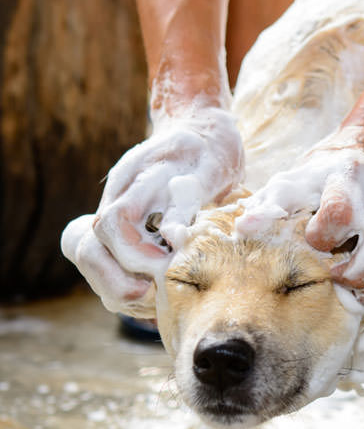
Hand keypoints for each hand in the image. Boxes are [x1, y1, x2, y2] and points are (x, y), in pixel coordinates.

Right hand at [62, 106, 243, 313]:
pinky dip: (124, 285)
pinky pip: (103, 262)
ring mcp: (112, 208)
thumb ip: (188, 201)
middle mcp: (117, 194)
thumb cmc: (212, 149)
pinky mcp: (119, 225)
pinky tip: (152, 294)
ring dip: (119, 289)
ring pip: (90, 259)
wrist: (201, 129)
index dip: (134, 256)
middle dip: (118, 282)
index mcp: (137, 176)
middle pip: (86, 248)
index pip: (112, 223)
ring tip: (156, 300)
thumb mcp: (210, 167)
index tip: (166, 270)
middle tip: (157, 295)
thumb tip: (170, 234)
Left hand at [235, 126, 363, 307]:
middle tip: (340, 280)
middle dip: (360, 273)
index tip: (314, 242)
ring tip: (360, 296)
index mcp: (348, 174)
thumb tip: (247, 228)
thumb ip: (270, 204)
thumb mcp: (291, 183)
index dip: (324, 237)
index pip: (341, 211)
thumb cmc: (320, 178)